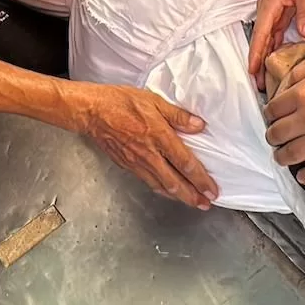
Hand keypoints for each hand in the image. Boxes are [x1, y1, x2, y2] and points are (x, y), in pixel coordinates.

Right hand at [74, 83, 218, 208]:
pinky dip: (162, 191)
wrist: (92, 112)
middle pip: (175, 182)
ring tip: (193, 202)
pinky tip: (167, 192)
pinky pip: (148, 183)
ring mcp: (137, 163)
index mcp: (159, 136)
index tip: (212, 189)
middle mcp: (149, 154)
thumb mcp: (153, 100)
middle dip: (193, 196)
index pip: (185, 163)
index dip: (201, 179)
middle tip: (207, 203)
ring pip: (162, 187)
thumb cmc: (120, 102)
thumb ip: (178, 115)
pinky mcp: (128, 166)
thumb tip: (198, 125)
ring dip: (179, 197)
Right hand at [248, 0, 304, 87]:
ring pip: (266, 40)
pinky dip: (272, 48)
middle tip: (258, 85)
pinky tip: (274, 62)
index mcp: (269, 6)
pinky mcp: (278, 15)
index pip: (260, 34)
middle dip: (257, 62)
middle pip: (260, 41)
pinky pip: (273, 35)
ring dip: (264, 58)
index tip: (252, 71)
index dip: (256, 54)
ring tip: (264, 79)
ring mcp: (271, 13)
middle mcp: (266, 11)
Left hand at [264, 47, 304, 183]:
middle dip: (273, 136)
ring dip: (282, 157)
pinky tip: (303, 175)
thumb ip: (300, 70)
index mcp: (303, 94)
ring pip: (290, 155)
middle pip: (276, 134)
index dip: (270, 114)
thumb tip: (282, 83)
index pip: (272, 110)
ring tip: (282, 157)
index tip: (273, 118)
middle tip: (275, 138)